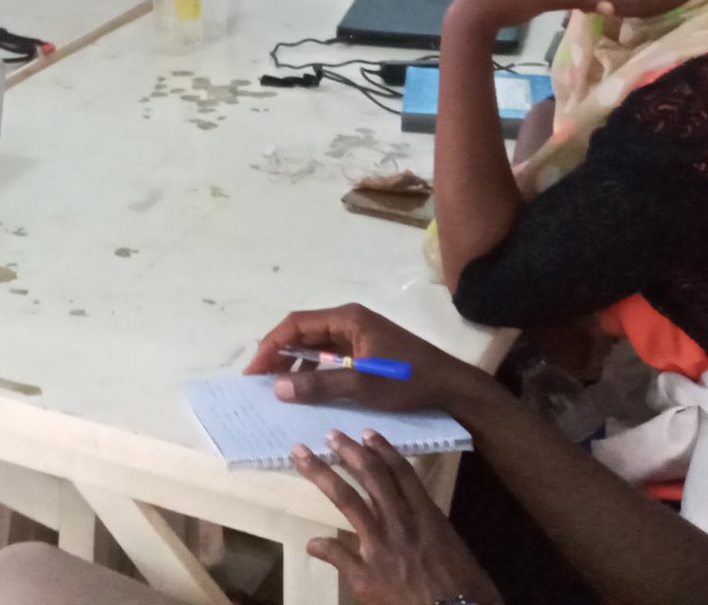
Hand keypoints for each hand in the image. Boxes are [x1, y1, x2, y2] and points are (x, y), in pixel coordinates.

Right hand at [243, 303, 494, 418]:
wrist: (453, 388)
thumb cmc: (410, 382)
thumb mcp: (363, 385)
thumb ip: (320, 385)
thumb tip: (277, 387)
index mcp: (347, 318)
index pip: (296, 324)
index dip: (270, 346)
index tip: (254, 372)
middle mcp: (350, 320)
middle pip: (302, 331)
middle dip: (278, 354)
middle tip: (259, 382)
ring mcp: (359, 335)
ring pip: (315, 343)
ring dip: (294, 362)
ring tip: (278, 387)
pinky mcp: (366, 350)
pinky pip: (329, 354)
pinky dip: (313, 368)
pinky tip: (307, 388)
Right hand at [294, 430, 503, 604]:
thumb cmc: (406, 602)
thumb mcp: (368, 590)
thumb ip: (342, 561)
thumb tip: (311, 542)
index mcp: (375, 541)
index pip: (342, 497)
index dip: (319, 471)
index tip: (300, 451)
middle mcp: (396, 521)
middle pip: (370, 476)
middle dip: (349, 451)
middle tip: (332, 434)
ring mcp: (420, 516)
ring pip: (398, 473)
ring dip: (380, 449)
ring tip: (364, 432)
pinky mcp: (438, 516)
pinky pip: (418, 483)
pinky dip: (403, 464)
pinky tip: (395, 456)